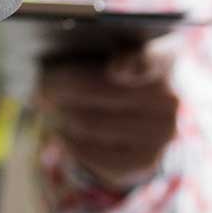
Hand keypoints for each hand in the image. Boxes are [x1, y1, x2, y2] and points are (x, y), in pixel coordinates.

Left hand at [34, 36, 180, 191]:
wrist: (137, 124)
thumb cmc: (111, 75)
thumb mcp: (107, 54)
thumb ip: (89, 51)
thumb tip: (47, 74)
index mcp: (163, 58)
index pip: (156, 56)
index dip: (137, 62)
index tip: (115, 70)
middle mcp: (169, 97)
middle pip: (98, 88)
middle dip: (61, 85)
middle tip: (41, 84)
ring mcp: (162, 132)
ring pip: (89, 121)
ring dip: (60, 113)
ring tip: (47, 106)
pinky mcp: (145, 161)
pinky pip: (91, 152)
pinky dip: (69, 141)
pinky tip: (63, 132)